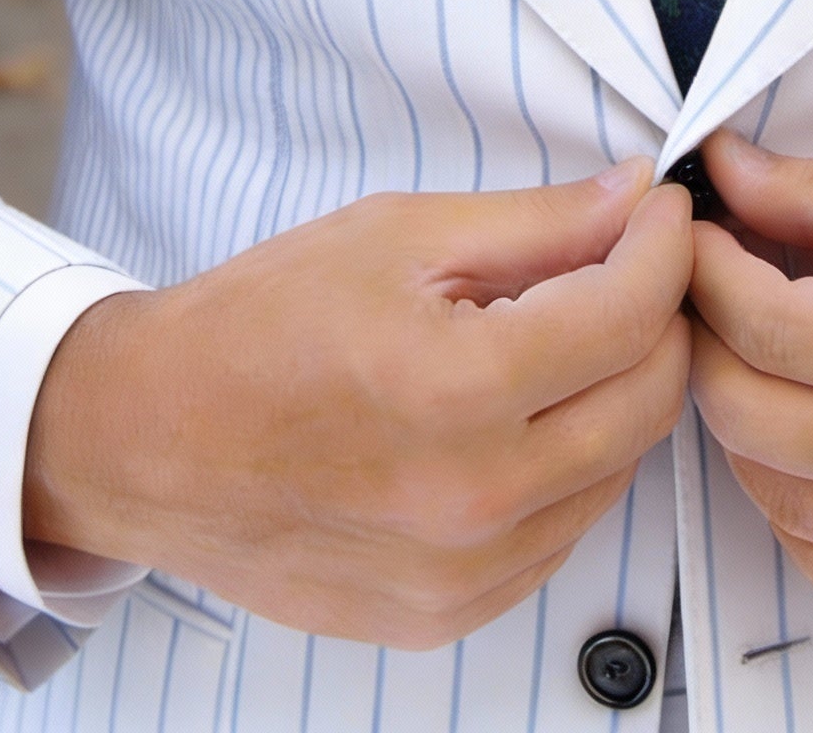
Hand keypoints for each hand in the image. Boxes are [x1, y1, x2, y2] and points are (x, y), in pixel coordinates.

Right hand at [25, 161, 692, 647]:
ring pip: (618, 470)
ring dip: (619, 391)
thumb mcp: (397, 235)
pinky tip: (525, 413)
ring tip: (568, 332)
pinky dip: (572, 464)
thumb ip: (536, 222)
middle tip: (633, 262)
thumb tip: (634, 198)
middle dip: (661, 316)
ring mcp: (462, 575)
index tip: (662, 212)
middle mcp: (471, 501)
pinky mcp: (447, 615)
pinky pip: (563, 533)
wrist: (147, 440)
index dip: (665, 246)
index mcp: (457, 391)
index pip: (630, 314)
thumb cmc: (255, 328)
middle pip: (648, 400)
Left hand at [686, 131, 812, 629]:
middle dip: (705, 341)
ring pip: (779, 500)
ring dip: (741, 423)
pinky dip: (796, 504)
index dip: (707, 272)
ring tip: (755, 358)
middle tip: (709, 290)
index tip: (695, 234)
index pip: (768, 327)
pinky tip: (806, 443)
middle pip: (752, 417)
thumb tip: (730, 171)